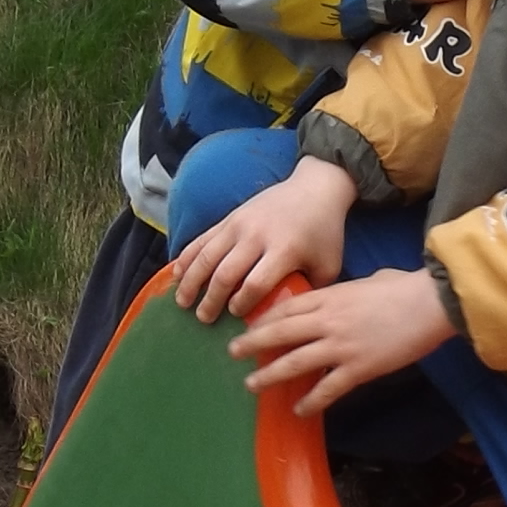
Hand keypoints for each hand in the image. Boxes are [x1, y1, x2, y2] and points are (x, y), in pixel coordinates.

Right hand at [170, 158, 359, 322]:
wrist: (315, 187)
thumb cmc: (324, 232)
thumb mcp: (328, 264)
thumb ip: (311, 291)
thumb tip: (291, 319)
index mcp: (284, 250)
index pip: (256, 283)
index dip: (242, 303)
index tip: (235, 315)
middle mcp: (258, 236)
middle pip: (226, 273)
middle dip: (211, 299)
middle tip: (204, 318)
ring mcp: (240, 224)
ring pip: (207, 255)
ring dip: (191, 281)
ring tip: (182, 302)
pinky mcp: (230, 217)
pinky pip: (202, 238)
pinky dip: (187, 257)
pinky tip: (177, 275)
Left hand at [230, 267, 454, 414]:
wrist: (431, 303)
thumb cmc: (406, 287)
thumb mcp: (371, 279)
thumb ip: (352, 289)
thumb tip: (352, 293)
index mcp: (331, 296)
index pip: (287, 307)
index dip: (264, 319)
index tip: (249, 326)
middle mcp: (328, 321)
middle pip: (281, 332)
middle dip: (253, 343)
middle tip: (233, 352)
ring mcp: (341, 346)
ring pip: (295, 362)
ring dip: (270, 375)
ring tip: (251, 384)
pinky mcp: (359, 368)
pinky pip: (327, 388)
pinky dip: (311, 401)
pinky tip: (299, 410)